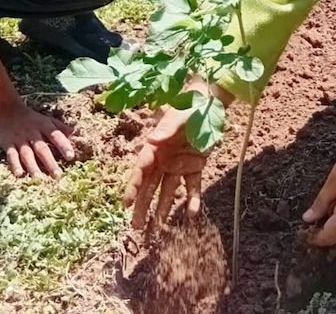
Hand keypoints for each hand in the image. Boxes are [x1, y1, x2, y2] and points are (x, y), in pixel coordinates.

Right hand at [0, 102, 75, 178]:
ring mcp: (20, 139)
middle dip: (49, 162)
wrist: (8, 111)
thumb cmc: (33, 119)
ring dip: (33, 166)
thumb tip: (77, 135)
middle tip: (57, 175)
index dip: (64, 146)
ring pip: (27, 154)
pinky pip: (11, 155)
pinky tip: (19, 174)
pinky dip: (14, 164)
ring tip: (39, 178)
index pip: (56, 136)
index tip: (71, 157)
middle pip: (42, 149)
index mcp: (45, 126)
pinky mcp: (8, 144)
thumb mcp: (48, 120)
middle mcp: (33, 133)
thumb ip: (61, 128)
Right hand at [124, 103, 207, 227]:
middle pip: (150, 187)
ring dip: (162, 210)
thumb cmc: (189, 109)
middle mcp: (163, 160)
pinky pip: (192, 187)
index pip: (141, 170)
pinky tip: (192, 214)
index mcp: (155, 147)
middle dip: (142, 207)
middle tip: (136, 228)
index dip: (132, 187)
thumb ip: (166, 130)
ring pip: (168, 192)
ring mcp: (179, 165)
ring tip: (155, 231)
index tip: (125, 203)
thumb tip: (151, 140)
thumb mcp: (178, 118)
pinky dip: (193, 200)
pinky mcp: (195, 167)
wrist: (209, 105)